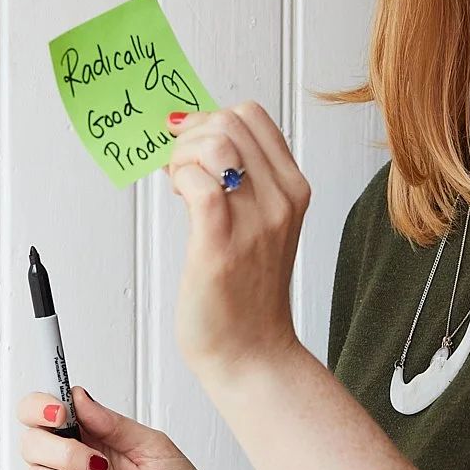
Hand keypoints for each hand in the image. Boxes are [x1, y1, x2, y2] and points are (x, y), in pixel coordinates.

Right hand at [16, 384, 224, 469]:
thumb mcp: (153, 447)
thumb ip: (112, 423)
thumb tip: (77, 396)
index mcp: (90, 439)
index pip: (39, 414)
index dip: (38, 408)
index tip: (60, 413)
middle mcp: (72, 468)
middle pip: (30, 445)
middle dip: (64, 452)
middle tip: (100, 465)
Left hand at [165, 101, 310, 382]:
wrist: (251, 353)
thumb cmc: (244, 292)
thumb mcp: (258, 225)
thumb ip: (238, 183)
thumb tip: (194, 138)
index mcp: (293, 189)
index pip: (252, 116)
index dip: (212, 120)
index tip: (193, 147)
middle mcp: (281, 199)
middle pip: (230, 120)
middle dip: (191, 135)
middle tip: (180, 170)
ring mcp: (255, 221)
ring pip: (215, 142)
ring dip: (183, 155)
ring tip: (178, 186)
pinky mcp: (221, 244)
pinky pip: (199, 182)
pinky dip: (179, 178)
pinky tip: (177, 198)